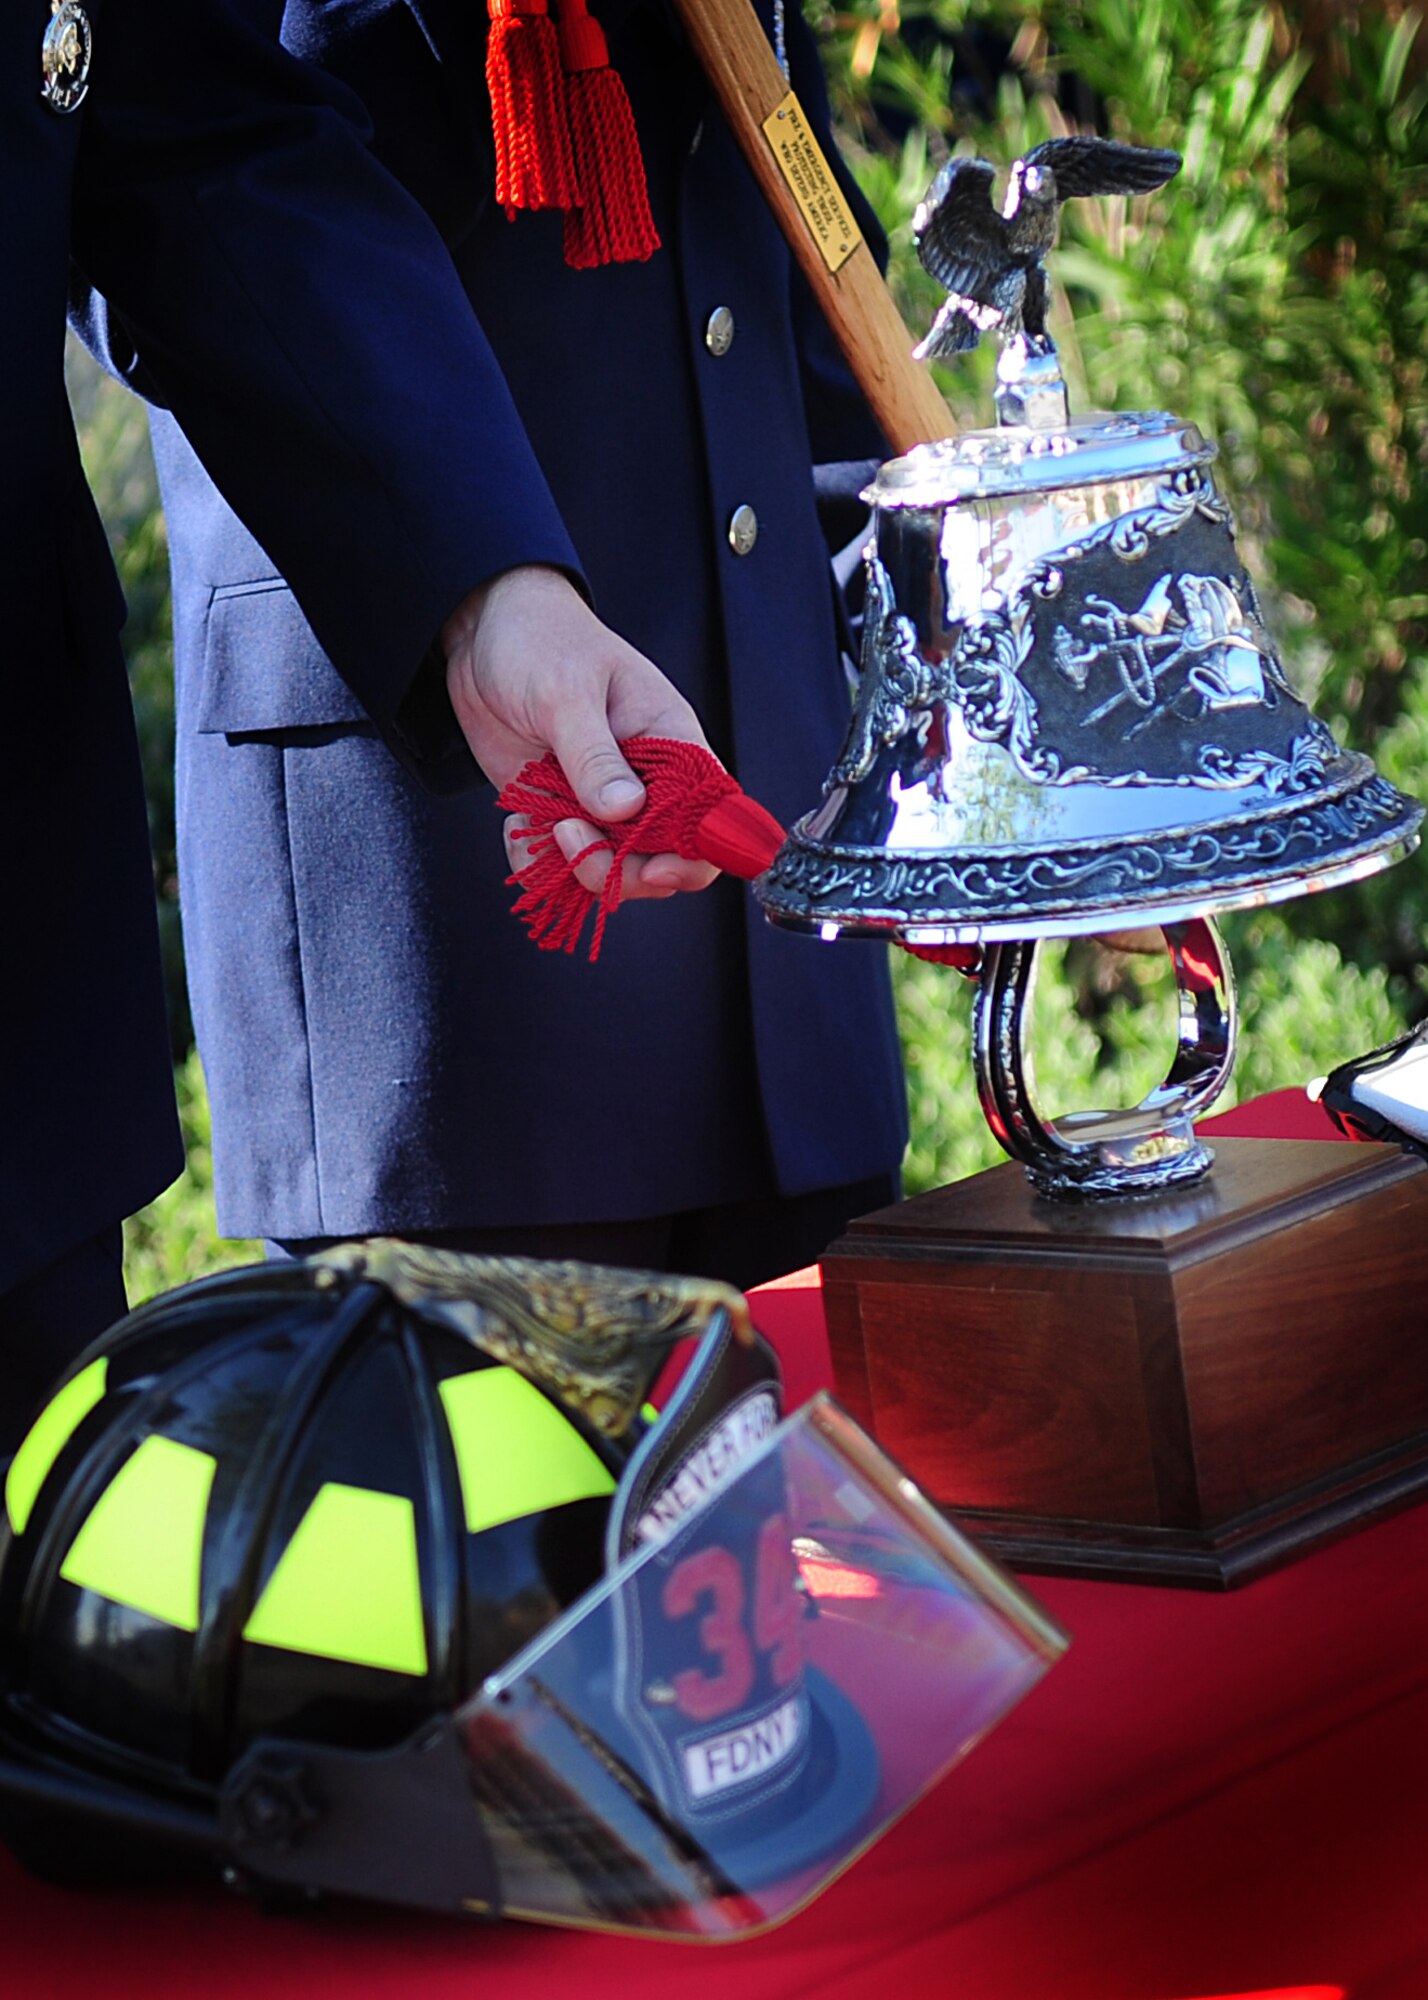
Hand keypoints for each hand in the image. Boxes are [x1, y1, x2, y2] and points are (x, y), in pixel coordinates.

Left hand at [443, 566, 718, 899]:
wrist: (484, 629)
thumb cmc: (542, 640)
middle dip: (620, 868)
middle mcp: (644, 781)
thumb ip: (595, 756)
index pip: (710, 818)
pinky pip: (558, 859)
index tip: (653, 866)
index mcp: (672, 745)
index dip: (694, 856)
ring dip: (576, 865)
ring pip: (610, 866)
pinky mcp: (559, 808)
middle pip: (661, 858)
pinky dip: (538, 860)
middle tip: (572, 835)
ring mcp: (600, 799)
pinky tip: (518, 827)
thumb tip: (625, 810)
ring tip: (545, 825)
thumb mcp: (567, 693)